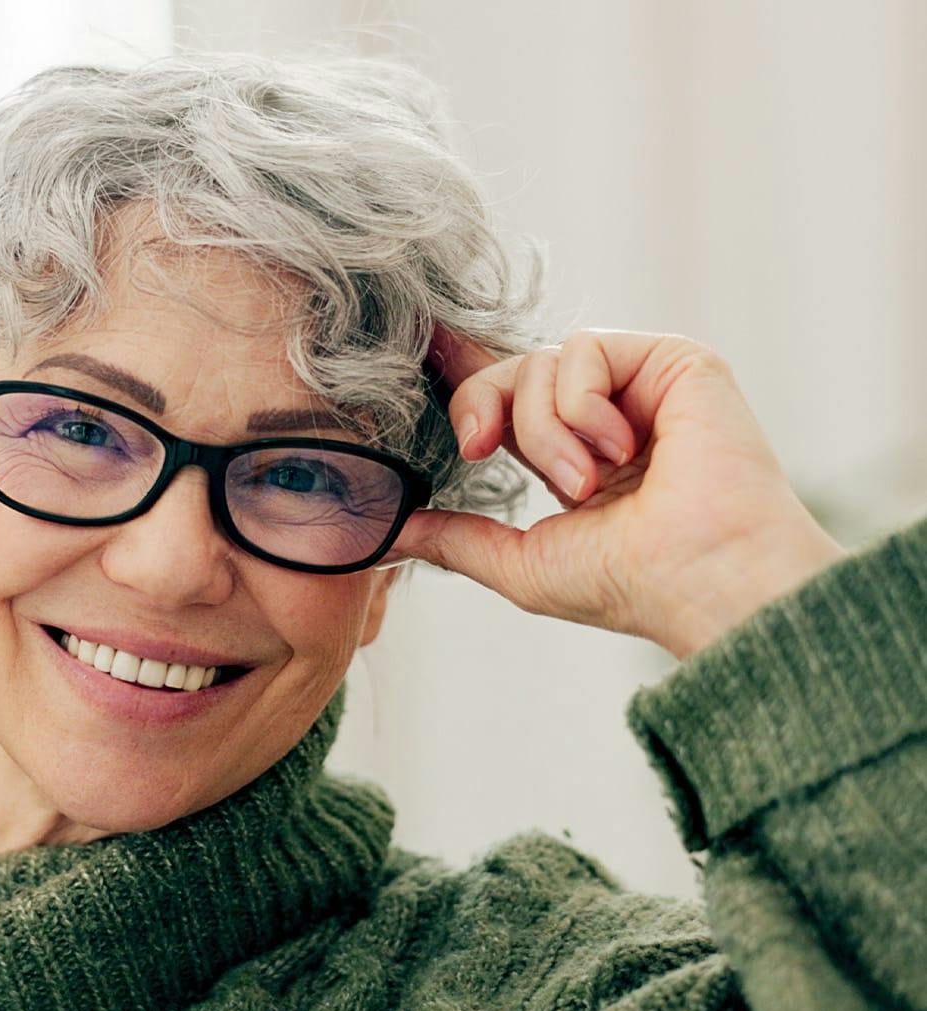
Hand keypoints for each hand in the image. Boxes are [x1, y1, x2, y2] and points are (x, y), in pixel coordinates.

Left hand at [383, 326, 848, 659]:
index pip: (505, 399)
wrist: (700, 580)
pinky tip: (622, 452)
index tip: (413, 351)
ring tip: (587, 485)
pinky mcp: (673, 360)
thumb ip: (453, 539)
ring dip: (544, 432)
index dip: (461, 375)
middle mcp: (606, 417)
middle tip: (483, 452)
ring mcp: (640, 387)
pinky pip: (583, 349)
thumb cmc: (625, 585)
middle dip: (481, 410)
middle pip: (510, 371)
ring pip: (540, 363)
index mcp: (573, 457)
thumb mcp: (518, 563)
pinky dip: (582, 407)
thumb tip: (386, 530)